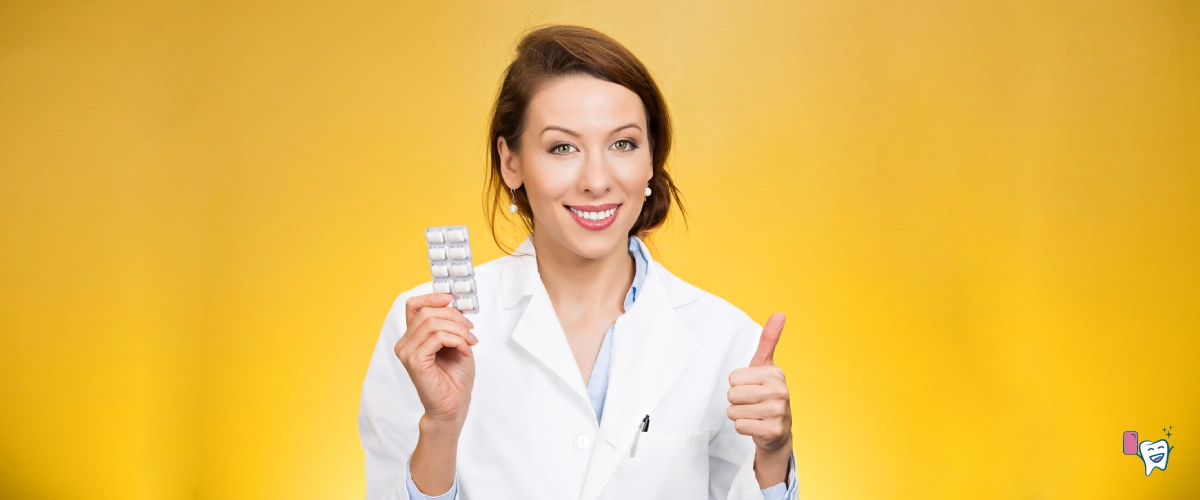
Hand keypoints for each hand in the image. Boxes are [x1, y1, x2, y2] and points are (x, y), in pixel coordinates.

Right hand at [394, 293, 478, 429]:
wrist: (454, 406)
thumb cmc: (454, 378)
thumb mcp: (455, 342)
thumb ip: (449, 324)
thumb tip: (452, 303)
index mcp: (412, 337)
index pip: (414, 305)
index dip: (433, 297)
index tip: (452, 300)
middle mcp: (405, 343)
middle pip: (427, 312)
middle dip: (454, 317)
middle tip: (470, 330)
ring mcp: (407, 352)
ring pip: (433, 323)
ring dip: (458, 330)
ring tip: (470, 343)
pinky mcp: (414, 361)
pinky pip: (437, 337)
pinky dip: (456, 340)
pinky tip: (465, 351)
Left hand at [727, 312, 791, 452]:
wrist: (778, 430)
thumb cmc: (766, 393)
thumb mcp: (765, 365)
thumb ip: (769, 339)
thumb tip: (780, 313)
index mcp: (776, 373)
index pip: (732, 378)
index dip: (738, 384)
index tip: (753, 388)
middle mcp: (780, 391)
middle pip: (732, 395)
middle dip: (737, 401)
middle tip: (752, 403)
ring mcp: (778, 412)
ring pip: (734, 412)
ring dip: (740, 415)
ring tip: (754, 414)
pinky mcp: (773, 431)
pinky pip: (740, 426)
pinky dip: (744, 428)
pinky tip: (757, 426)